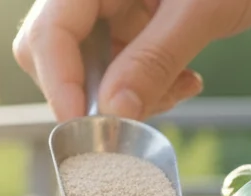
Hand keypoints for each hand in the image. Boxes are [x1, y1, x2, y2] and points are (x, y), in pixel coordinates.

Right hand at [13, 0, 250, 120]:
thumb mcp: (201, 12)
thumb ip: (154, 60)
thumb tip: (114, 112)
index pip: (50, 30)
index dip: (59, 82)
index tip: (85, 127)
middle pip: (56, 51)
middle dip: (95, 93)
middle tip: (137, 115)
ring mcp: (114, 4)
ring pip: (92, 66)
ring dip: (130, 94)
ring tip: (181, 88)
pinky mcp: (135, 19)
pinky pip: (122, 65)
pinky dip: (149, 84)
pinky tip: (187, 80)